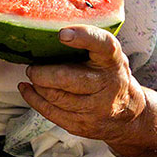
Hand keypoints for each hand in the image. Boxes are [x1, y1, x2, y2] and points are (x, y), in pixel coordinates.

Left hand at [17, 25, 146, 144]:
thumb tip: (49, 31)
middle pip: (65, 78)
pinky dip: (33, 99)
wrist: (128, 113)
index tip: (62, 34)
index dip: (83, 37)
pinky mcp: (82, 125)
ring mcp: (95, 109)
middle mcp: (107, 85)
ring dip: (38, 85)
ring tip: (33, 76)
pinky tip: (28, 89)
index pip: (103, 45)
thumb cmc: (109, 75)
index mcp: (113, 61)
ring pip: (54, 97)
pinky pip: (50, 112)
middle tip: (33, 66)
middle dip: (42, 72)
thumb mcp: (108, 55)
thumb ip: (88, 43)